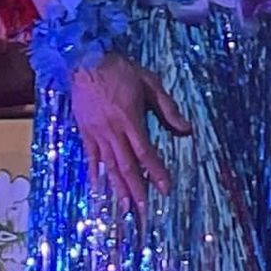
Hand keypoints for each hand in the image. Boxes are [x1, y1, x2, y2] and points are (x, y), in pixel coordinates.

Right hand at [68, 54, 191, 214]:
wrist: (84, 59)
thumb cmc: (121, 70)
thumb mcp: (150, 83)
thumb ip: (168, 108)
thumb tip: (186, 130)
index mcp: (131, 119)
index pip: (146, 153)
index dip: (156, 172)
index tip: (165, 189)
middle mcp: (112, 130)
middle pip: (126, 166)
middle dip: (136, 189)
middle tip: (143, 211)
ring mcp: (96, 132)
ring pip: (109, 166)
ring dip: (117, 188)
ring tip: (125, 208)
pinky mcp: (84, 131)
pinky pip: (91, 157)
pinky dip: (96, 174)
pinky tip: (99, 189)